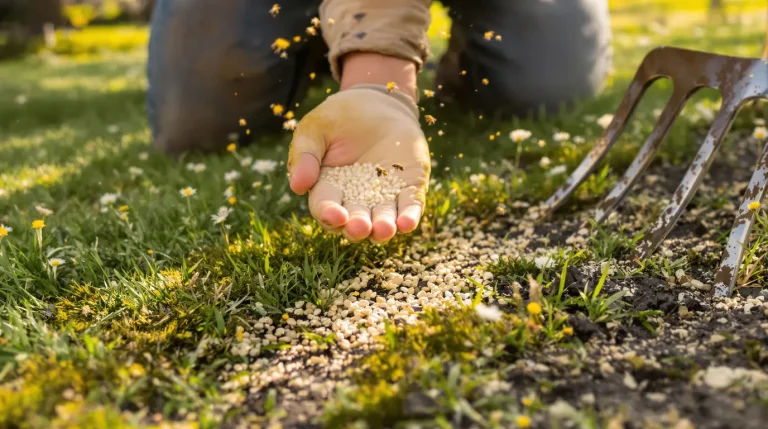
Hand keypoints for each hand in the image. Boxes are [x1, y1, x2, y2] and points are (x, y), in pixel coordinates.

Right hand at [288, 85, 430, 242]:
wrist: (378, 102)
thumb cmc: (340, 117)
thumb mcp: (315, 129)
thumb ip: (305, 155)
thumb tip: (297, 186)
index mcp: (328, 189)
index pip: (326, 207)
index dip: (329, 214)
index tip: (335, 216)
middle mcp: (355, 200)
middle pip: (354, 221)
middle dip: (356, 226)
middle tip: (359, 227)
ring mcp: (384, 197)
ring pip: (382, 220)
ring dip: (382, 229)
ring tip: (384, 230)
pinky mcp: (408, 188)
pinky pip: (409, 207)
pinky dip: (409, 217)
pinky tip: (407, 223)